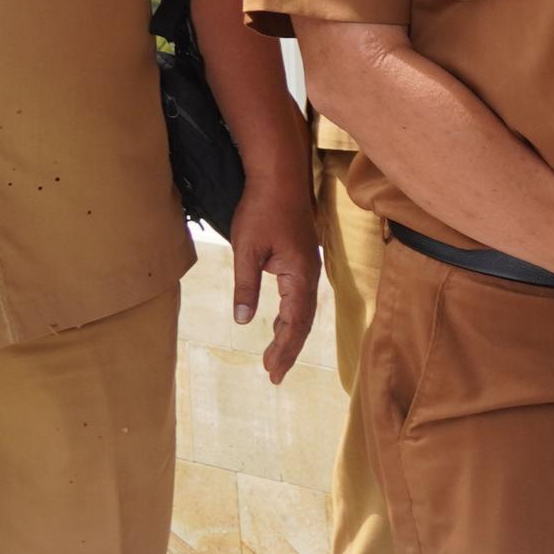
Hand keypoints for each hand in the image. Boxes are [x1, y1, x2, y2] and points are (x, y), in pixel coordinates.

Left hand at [223, 159, 319, 382]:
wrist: (279, 178)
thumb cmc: (261, 210)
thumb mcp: (245, 249)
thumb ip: (245, 286)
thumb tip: (244, 320)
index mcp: (299, 275)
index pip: (295, 322)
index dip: (284, 349)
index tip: (272, 371)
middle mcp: (309, 275)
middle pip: (304, 322)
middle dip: (288, 350)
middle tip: (273, 375)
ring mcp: (308, 267)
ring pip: (304, 311)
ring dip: (290, 335)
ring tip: (275, 358)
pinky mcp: (302, 260)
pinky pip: (300, 298)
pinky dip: (292, 318)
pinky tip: (281, 325)